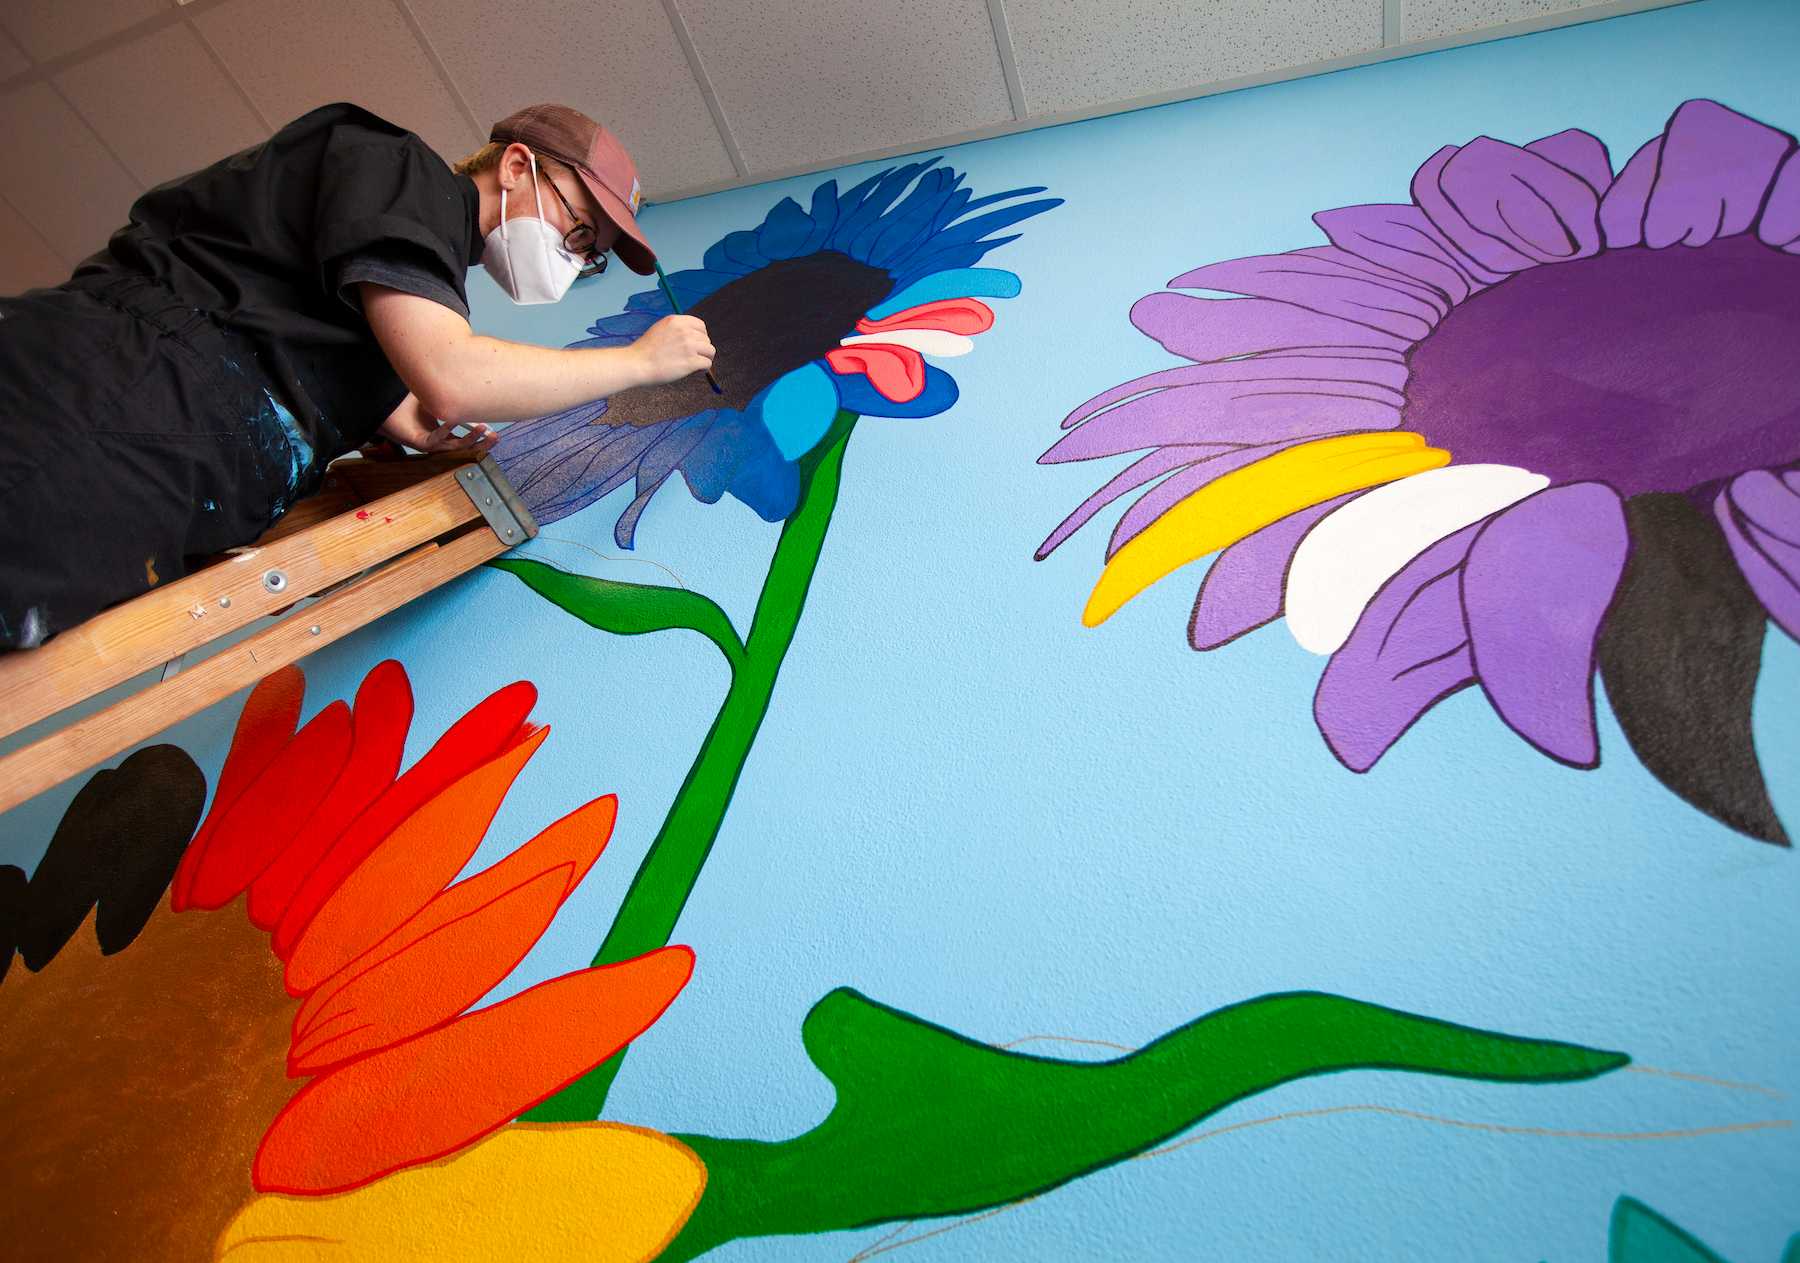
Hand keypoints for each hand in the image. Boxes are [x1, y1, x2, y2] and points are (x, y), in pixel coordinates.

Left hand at [377, 392, 497, 452]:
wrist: (386, 406)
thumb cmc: (407, 403)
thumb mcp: (435, 396)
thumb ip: (450, 392)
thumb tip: (468, 378)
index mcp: (444, 431)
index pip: (467, 436)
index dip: (480, 434)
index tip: (494, 429)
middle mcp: (439, 439)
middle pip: (466, 445)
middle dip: (482, 442)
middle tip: (495, 437)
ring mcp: (430, 443)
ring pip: (454, 446)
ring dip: (469, 439)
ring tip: (482, 430)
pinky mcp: (420, 443)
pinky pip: (436, 439)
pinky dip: (444, 431)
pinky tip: (451, 422)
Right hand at [629, 314, 714, 385]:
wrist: (637, 364)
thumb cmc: (645, 351)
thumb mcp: (660, 329)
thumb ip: (677, 330)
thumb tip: (694, 338)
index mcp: (676, 321)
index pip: (701, 326)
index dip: (701, 336)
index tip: (696, 344)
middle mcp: (684, 331)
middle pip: (706, 339)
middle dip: (702, 348)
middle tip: (694, 357)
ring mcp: (689, 346)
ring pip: (710, 351)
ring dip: (705, 358)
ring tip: (696, 364)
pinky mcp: (691, 361)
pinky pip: (707, 364)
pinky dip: (703, 368)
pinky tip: (695, 370)